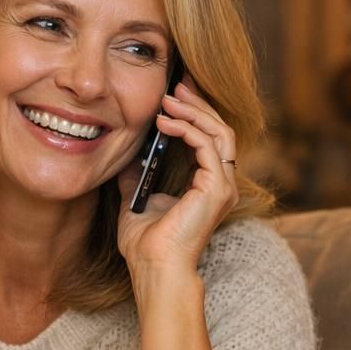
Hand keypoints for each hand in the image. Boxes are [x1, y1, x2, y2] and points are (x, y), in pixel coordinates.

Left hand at [116, 76, 239, 277]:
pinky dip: (186, 128)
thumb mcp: (136, 198)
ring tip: (168, 97)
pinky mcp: (216, 188)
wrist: (154, 267)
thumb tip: (128, 152)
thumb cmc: (147, 244)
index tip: (174, 93)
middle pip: (219, 128)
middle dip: (198, 102)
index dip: (195, 112)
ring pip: (219, 131)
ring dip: (193, 111)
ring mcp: (222, 185)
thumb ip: (137, 174)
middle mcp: (221, 183)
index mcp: (208, 185)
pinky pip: (206, 145)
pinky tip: (163, 121)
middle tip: (177, 82)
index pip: (210, 138)